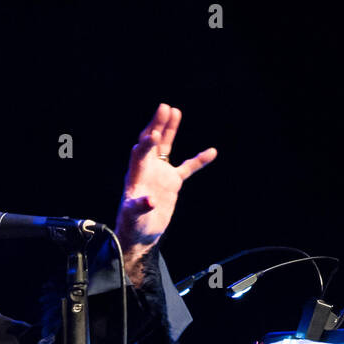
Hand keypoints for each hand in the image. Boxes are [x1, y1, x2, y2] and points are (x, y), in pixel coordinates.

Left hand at [115, 103, 216, 284]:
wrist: (141, 235)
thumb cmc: (132, 226)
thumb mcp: (133, 218)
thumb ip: (139, 207)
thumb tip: (149, 201)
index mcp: (136, 175)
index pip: (140, 154)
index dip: (146, 144)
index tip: (152, 133)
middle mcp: (147, 170)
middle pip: (151, 142)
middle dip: (157, 125)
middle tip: (164, 107)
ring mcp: (160, 174)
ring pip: (165, 146)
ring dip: (169, 130)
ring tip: (175, 111)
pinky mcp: (171, 182)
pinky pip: (187, 168)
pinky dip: (198, 160)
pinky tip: (212, 152)